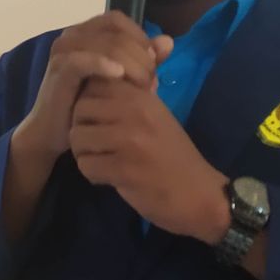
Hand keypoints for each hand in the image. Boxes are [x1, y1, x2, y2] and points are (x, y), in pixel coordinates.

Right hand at [14, 13, 171, 161]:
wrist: (54, 131)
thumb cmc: (88, 104)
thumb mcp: (121, 80)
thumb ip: (143, 60)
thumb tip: (168, 42)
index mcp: (87, 32)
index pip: (119, 20)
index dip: (140, 38)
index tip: (153, 64)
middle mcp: (73, 35)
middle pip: (116, 32)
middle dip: (140, 55)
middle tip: (151, 81)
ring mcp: (63, 50)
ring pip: (106, 44)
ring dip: (131, 63)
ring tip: (141, 85)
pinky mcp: (58, 69)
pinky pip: (82, 60)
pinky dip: (103, 65)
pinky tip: (119, 76)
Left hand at [69, 76, 228, 242]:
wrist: (201, 195)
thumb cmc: (174, 156)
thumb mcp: (156, 117)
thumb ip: (128, 101)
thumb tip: (94, 84)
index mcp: (143, 97)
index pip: (95, 84)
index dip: (88, 103)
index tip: (97, 120)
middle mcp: (135, 113)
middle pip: (80, 109)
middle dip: (80, 128)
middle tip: (94, 144)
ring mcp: (130, 141)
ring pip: (78, 138)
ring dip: (84, 153)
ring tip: (100, 161)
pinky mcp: (125, 169)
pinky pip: (87, 165)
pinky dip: (92, 174)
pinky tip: (108, 177)